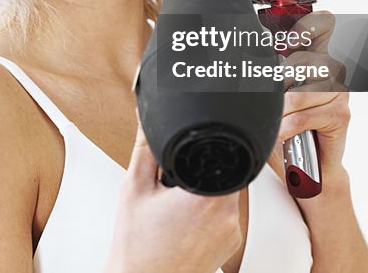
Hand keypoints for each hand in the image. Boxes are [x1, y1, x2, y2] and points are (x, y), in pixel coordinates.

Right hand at [105, 120, 242, 272]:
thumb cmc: (138, 248)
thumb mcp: (135, 188)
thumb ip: (146, 147)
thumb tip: (148, 120)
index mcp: (208, 197)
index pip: (225, 154)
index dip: (207, 148)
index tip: (188, 156)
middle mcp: (228, 217)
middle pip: (225, 173)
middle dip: (201, 171)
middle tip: (174, 186)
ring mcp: (232, 234)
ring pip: (226, 194)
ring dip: (205, 192)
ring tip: (176, 207)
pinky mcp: (230, 246)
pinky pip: (225, 216)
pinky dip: (207, 213)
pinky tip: (184, 223)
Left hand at [278, 10, 351, 188]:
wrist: (312, 169)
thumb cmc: (291, 130)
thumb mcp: (277, 96)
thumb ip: (271, 75)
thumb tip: (250, 56)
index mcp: (318, 57)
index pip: (325, 25)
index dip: (308, 25)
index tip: (289, 36)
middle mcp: (334, 71)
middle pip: (303, 61)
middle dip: (279, 81)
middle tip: (269, 98)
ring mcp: (339, 93)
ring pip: (297, 95)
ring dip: (278, 112)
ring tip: (272, 121)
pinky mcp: (340, 115)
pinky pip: (302, 117)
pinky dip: (284, 129)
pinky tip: (279, 135)